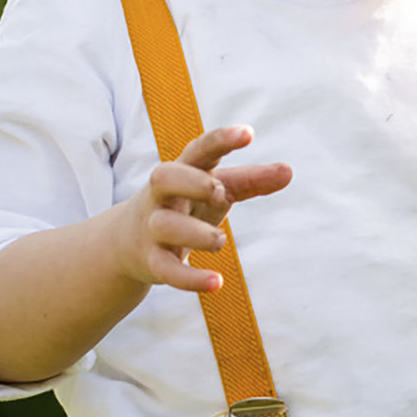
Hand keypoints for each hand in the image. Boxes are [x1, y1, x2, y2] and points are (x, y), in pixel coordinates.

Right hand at [107, 125, 290, 293]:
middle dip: (193, 182)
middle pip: (164, 176)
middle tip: (220, 192)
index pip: (198, 150)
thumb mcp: (218, 190)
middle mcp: (161, 195)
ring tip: (220, 240)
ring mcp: (152, 227)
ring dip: (198, 233)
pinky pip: (166, 270)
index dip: (221, 140)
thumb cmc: (186, 204)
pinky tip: (216, 283)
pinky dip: (191, 279)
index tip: (248, 133)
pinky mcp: (151, 261)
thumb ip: (252, 180)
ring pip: (166, 225)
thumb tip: (289, 171)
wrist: (128, 242)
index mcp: (181, 171)